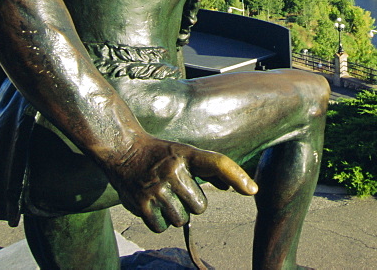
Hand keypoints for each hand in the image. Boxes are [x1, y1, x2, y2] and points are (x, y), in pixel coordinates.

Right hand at [106, 136, 257, 232]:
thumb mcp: (186, 154)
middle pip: (200, 207)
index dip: (237, 176)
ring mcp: (156, 188)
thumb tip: (239, 188)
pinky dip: (158, 222)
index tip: (253, 190)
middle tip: (176, 190)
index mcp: (187, 155)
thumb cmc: (162, 155)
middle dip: (190, 203)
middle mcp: (173, 170)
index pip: (218, 163)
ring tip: (163, 196)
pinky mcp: (141, 204)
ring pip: (181, 220)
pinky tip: (152, 205)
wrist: (123, 150)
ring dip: (174, 214)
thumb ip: (212, 170)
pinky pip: (161, 227)